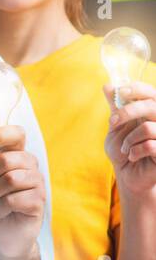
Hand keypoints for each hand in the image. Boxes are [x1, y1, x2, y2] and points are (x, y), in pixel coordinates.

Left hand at [0, 124, 44, 259]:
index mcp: (13, 155)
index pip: (16, 133)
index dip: (1, 134)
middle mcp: (28, 166)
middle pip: (7, 158)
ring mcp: (36, 183)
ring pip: (11, 179)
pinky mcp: (39, 202)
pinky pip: (15, 199)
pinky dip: (1, 207)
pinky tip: (4, 211)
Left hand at [105, 81, 155, 196]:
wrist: (128, 174)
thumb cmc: (124, 149)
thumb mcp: (117, 126)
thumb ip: (116, 107)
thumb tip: (108, 85)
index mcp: (153, 112)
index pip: (152, 92)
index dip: (137, 89)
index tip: (120, 92)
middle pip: (152, 106)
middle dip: (127, 112)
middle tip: (113, 121)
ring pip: (148, 128)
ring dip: (129, 139)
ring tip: (125, 147)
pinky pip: (149, 146)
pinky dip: (134, 151)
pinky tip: (132, 156)